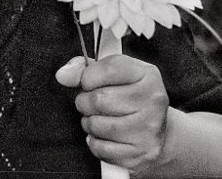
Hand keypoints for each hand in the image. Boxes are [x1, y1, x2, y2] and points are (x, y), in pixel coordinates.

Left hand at [56, 55, 169, 172]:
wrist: (158, 133)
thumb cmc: (129, 98)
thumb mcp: (113, 75)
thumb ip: (85, 69)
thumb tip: (63, 75)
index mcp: (147, 75)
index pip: (109, 68)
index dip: (88, 76)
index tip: (87, 82)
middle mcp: (153, 100)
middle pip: (99, 99)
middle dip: (85, 102)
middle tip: (90, 103)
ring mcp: (149, 129)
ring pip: (97, 125)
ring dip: (89, 122)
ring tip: (98, 118)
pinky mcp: (141, 153)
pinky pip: (100, 148)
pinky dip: (95, 142)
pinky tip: (104, 135)